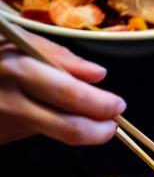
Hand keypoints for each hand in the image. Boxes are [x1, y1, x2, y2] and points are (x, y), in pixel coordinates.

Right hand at [0, 26, 124, 144]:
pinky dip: (55, 129)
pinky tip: (61, 120)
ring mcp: (4, 121)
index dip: (101, 104)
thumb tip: (99, 75)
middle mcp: (10, 99)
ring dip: (83, 133)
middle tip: (112, 127)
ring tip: (96, 126)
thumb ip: (58, 56)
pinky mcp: (1, 135)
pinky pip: (35, 134)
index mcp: (17, 67)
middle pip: (68, 127)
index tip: (118, 106)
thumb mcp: (16, 41)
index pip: (70, 94)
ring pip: (55, 135)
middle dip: (100, 130)